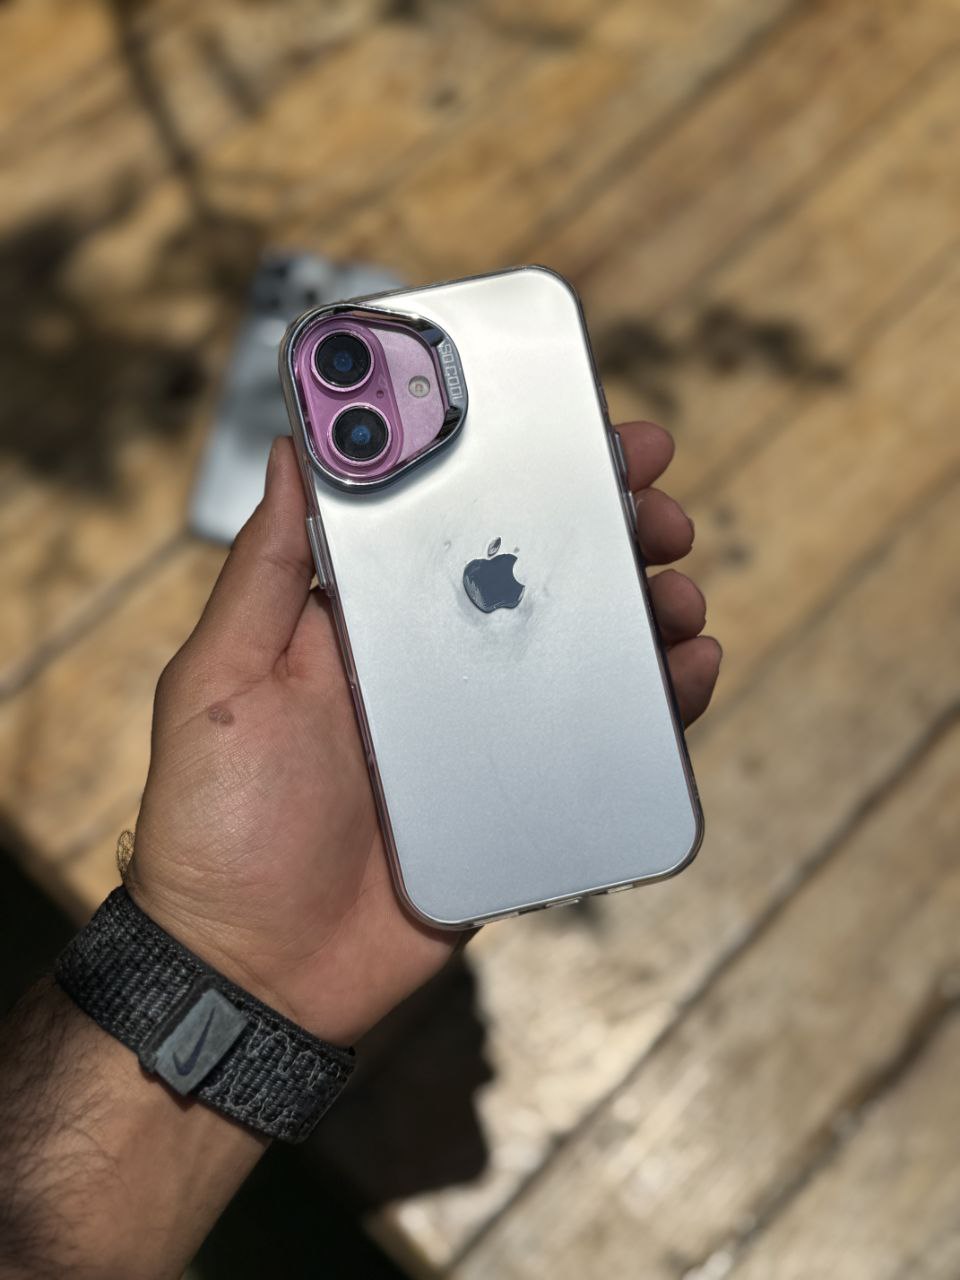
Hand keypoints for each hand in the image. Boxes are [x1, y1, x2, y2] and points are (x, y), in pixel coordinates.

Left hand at [127, 424, 719, 1044]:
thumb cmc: (219, 825)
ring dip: (644, 605)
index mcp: (368, 623)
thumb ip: (264, 571)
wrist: (256, 973)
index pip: (454, 520)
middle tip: (656, 503)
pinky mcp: (521, 796)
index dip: (516, 465)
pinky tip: (686, 672)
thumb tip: (289, 448)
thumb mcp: (220, 681)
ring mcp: (483, 731)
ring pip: (586, 647)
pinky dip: (655, 701)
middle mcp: (434, 665)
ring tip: (678, 592)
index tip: (575, 421)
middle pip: (538, 573)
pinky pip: (602, 738)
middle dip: (606, 525)